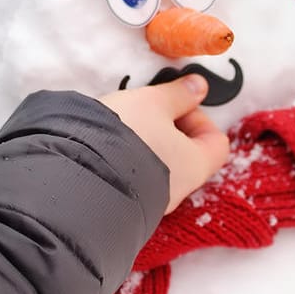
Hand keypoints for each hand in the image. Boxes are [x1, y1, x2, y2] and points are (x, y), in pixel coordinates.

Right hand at [98, 76, 230, 212]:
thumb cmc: (125, 137)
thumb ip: (179, 94)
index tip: (174, 104)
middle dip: (168, 129)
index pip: (216, 142)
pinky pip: (137, 180)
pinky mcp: (127, 207)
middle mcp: (179, 190)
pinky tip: (108, 148)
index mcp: (196, 165)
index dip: (198, 117)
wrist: (79, 178)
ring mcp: (153, 203)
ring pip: (160, 167)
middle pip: (187, 154)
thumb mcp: (153, 102)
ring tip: (123, 129)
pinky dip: (129, 162)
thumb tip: (199, 86)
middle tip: (146, 113)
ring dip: (147, 145)